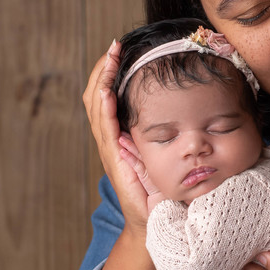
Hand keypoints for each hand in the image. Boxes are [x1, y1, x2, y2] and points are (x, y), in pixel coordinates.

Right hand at [83, 40, 151, 228]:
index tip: (119, 50)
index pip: (107, 96)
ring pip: (97, 107)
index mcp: (119, 135)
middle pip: (96, 96)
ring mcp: (110, 149)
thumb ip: (160, 133)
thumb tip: (173, 104)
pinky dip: (104, 108)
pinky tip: (108, 91)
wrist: (154, 222)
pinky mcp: (115, 160)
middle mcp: (110, 139)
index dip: (110, 73)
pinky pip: (105, 129)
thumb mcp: (161, 154)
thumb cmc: (160, 190)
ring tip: (110, 59)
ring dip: (102, 81)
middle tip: (114, 47)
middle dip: (104, 69)